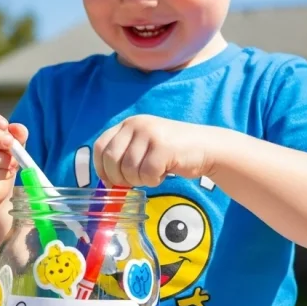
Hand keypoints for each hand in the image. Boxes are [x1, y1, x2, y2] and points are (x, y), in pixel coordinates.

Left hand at [93, 114, 213, 187]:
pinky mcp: (163, 148)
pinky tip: (163, 174)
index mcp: (129, 124)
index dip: (101, 167)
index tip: (109, 180)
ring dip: (139, 180)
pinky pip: (147, 175)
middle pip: (111, 159)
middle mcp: (137, 125)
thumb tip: (105, 181)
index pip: (101, 146)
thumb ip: (124, 156)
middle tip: (133, 181)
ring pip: (129, 169)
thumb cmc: (172, 152)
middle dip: (119, 178)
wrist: (205, 147)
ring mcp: (150, 134)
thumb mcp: (144, 146)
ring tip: (153, 174)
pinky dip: (153, 181)